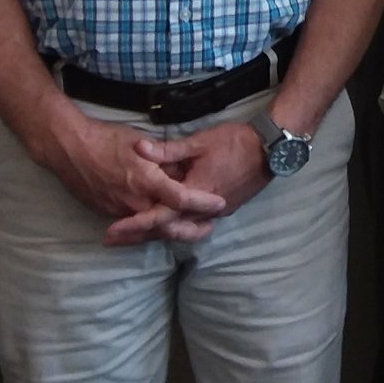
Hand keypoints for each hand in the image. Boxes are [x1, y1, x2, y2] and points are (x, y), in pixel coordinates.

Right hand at [37, 113, 226, 245]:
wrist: (69, 148)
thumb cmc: (107, 139)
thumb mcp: (142, 142)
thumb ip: (165, 158)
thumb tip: (185, 168)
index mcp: (146, 180)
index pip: (181, 197)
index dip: (202, 201)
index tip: (220, 203)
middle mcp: (134, 200)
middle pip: (168, 223)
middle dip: (190, 229)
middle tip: (208, 228)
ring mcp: (119, 209)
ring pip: (150, 229)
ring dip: (171, 231)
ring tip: (191, 230)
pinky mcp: (107, 212)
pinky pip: (133, 226)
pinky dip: (149, 229)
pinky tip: (161, 227)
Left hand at [109, 123, 270, 245]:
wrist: (271, 148)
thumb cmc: (235, 142)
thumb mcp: (199, 142)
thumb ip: (168, 151)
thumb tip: (138, 149)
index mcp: (195, 193)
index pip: (159, 215)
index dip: (134, 224)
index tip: (112, 232)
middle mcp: (204, 210)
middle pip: (166, 229)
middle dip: (138, 235)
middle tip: (113, 240)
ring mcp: (216, 212)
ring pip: (180, 229)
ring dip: (156, 232)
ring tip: (133, 235)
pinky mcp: (224, 209)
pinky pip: (194, 224)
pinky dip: (175, 226)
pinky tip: (165, 223)